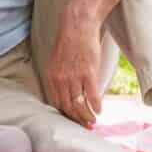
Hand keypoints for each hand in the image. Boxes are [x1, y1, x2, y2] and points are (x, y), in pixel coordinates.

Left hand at [44, 7, 101, 126]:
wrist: (77, 26)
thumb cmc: (69, 43)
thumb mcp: (57, 61)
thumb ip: (59, 78)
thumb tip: (65, 94)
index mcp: (51, 76)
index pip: (56, 103)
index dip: (65, 115)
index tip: (73, 121)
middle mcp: (60, 79)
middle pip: (68, 107)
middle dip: (77, 119)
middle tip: (86, 126)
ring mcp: (74, 76)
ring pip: (79, 104)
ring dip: (87, 116)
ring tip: (93, 120)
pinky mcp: (88, 72)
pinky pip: (92, 95)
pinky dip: (96, 105)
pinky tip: (99, 110)